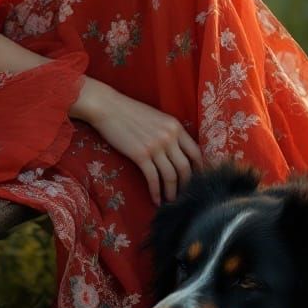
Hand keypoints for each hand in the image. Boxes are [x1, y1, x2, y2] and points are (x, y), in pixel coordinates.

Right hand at [74, 78, 203, 205]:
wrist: (108, 107)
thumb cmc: (130, 111)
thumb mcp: (157, 118)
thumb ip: (169, 132)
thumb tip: (177, 152)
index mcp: (175, 126)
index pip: (195, 152)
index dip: (199, 169)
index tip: (197, 180)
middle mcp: (169, 136)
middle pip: (185, 168)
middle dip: (186, 185)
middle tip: (184, 195)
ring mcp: (155, 146)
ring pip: (171, 176)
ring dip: (172, 192)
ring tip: (170, 201)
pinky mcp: (140, 155)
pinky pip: (153, 179)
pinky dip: (156, 192)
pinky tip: (155, 200)